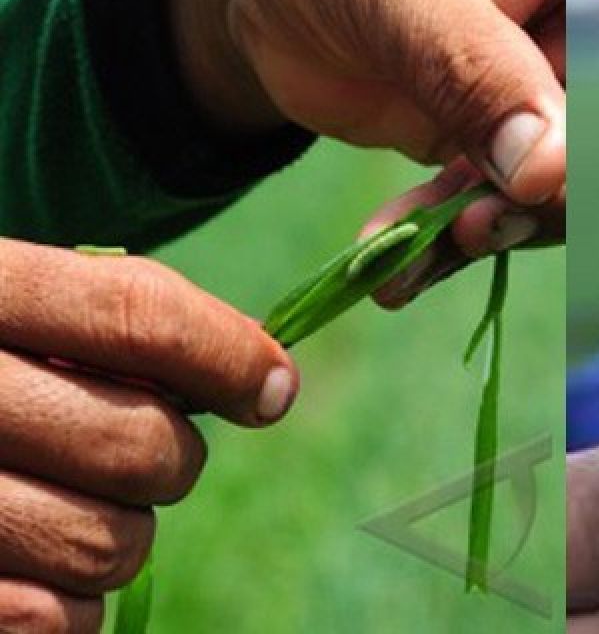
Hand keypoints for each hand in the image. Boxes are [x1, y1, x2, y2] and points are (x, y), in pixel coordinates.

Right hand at [0, 240, 295, 630]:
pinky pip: (56, 620)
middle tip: (145, 449)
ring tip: (76, 504)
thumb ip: (119, 318)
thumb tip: (266, 380)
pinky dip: (72, 604)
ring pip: (108, 547)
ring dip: (123, 533)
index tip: (272, 390)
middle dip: (171, 457)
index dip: (229, 358)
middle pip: (139, 446)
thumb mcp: (13, 297)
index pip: (137, 318)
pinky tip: (36, 561)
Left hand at [154, 0, 564, 233]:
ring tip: (414, 254)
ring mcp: (536, 81)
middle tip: (476, 227)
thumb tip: (552, 172)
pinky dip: (440, 239)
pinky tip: (393, 267)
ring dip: (485, 228)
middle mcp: (580, 15)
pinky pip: (488, 198)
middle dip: (544, 196)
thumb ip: (476, 72)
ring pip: (548, 180)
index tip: (557, 178)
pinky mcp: (491, 133)